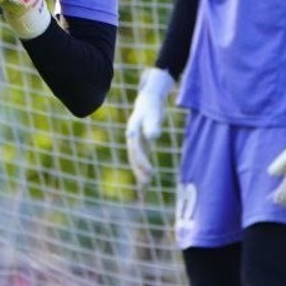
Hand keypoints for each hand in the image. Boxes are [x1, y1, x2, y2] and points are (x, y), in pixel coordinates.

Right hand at [125, 67, 175, 184]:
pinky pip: (141, 158)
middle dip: (139, 169)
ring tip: (146, 185)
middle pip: (133, 156)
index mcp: (133, 131)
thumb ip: (152, 126)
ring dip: (140, 171)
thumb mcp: (153, 114)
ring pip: (135, 159)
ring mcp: (136, 141)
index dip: (141, 160)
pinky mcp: (142, 143)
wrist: (148, 100)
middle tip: (147, 183)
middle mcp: (132, 138)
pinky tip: (146, 178)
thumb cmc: (152, 107)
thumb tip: (152, 137)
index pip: (136, 149)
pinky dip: (142, 168)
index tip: (149, 170)